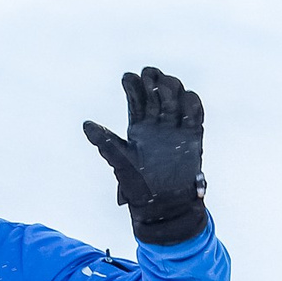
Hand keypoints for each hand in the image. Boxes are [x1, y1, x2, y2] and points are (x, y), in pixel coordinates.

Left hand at [82, 67, 207, 245]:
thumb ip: (106, 142)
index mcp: (138, 128)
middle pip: (157, 95)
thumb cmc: (138, 187)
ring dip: (172, 89)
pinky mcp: (192, 138)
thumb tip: (86, 125)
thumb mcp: (119, 162)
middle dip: (153, 82)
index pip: (135, 100)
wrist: (162, 207)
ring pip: (175, 101)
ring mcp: (175, 130)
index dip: (132, 86)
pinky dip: (193, 105)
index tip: (127, 77)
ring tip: (165, 82)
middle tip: (148, 73)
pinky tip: (188, 97)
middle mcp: (157, 125)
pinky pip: (195, 117)